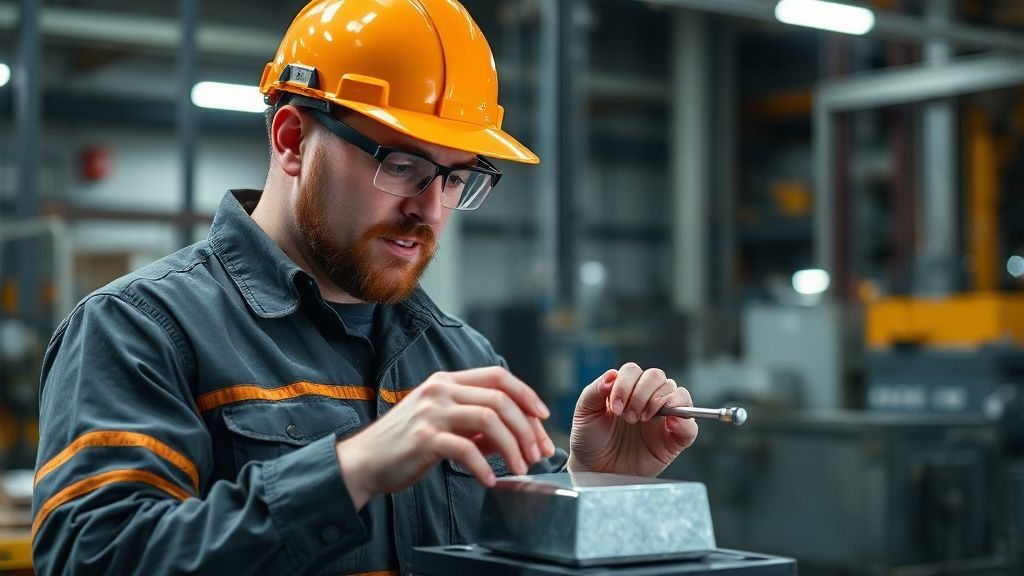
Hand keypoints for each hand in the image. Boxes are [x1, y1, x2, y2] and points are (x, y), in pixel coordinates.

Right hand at [334, 367, 554, 508]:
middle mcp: (440, 390)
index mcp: (447, 381)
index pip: (498, 376)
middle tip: (537, 453)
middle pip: (500, 399)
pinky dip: (484, 467)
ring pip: (489, 420)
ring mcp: (431, 412)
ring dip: (512, 447)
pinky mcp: (424, 438)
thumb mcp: (442, 425)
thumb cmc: (404, 446)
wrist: (363, 462)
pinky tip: (490, 480)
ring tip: (520, 468)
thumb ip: (475, 426)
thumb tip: (513, 436)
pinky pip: (466, 450)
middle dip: (526, 428)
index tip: (542, 417)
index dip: (526, 394)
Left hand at [567, 363, 697, 476]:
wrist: (595, 469)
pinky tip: (669, 423)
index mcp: (626, 389)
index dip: (625, 384)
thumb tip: (611, 375)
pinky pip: (690, 426)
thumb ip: (594, 391)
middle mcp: (647, 399)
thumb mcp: (585, 413)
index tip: (614, 407)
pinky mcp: (673, 440)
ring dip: (660, 401)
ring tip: (642, 419)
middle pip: (657, 377)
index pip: (634, 371)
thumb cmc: (590, 440)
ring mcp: (662, 418)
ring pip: (678, 393)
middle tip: (627, 416)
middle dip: (641, 393)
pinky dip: (685, 422)